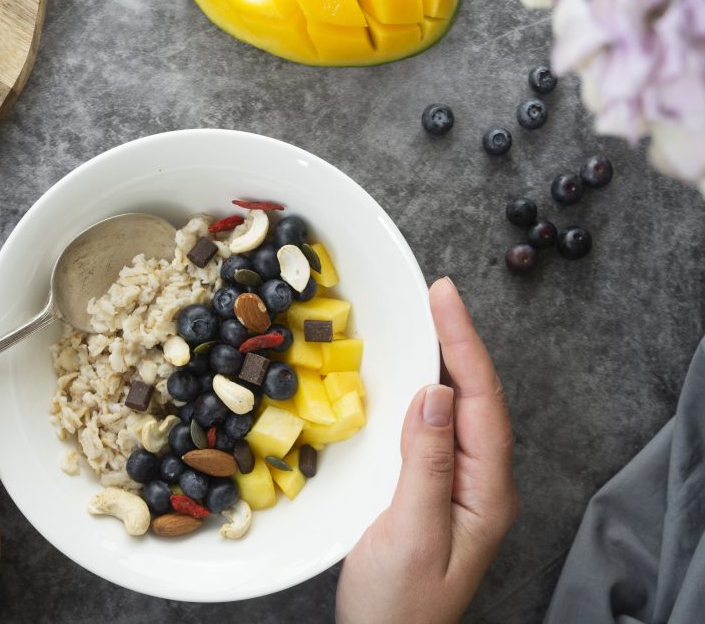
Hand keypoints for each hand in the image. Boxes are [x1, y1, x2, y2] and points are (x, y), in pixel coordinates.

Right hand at [335, 278, 516, 623]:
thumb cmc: (399, 604)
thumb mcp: (413, 533)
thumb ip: (427, 464)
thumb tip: (436, 393)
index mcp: (487, 492)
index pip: (482, 402)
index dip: (463, 344)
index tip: (443, 297)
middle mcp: (480, 484)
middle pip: (478, 398)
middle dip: (459, 342)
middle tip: (436, 294)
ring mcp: (457, 486)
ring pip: (458, 410)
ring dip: (445, 361)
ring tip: (429, 320)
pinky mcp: (431, 490)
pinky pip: (434, 429)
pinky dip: (425, 392)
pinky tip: (414, 378)